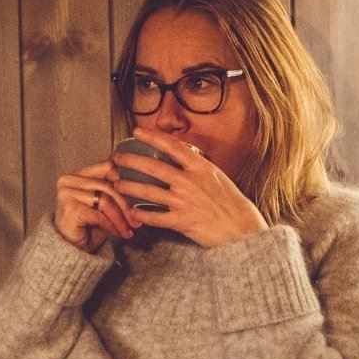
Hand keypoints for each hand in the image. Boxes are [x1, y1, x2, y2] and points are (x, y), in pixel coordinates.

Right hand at [54, 159, 135, 252]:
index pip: (108, 167)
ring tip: (129, 229)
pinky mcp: (70, 210)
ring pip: (105, 201)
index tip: (138, 197)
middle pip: (108, 186)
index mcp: (78, 174)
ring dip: (120, 218)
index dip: (126, 181)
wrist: (71, 249)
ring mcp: (67, 194)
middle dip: (126, 205)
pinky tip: (119, 233)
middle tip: (136, 220)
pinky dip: (112, 226)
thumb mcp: (104, 202)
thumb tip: (139, 185)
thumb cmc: (89, 225)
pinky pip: (99, 216)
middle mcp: (69, 181)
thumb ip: (114, 189)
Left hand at [113, 127, 267, 246]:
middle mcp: (189, 181)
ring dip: (129, 186)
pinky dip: (141, 215)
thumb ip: (197, 166)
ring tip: (118, 184)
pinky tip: (132, 212)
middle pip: (152, 167)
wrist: (241, 227)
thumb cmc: (231, 202)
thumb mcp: (216, 176)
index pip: (171, 146)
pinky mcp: (181, 221)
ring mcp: (183, 201)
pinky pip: (155, 217)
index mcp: (200, 167)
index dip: (152, 137)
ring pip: (148, 191)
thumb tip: (183, 155)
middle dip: (131, 160)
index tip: (137, 131)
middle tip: (118, 158)